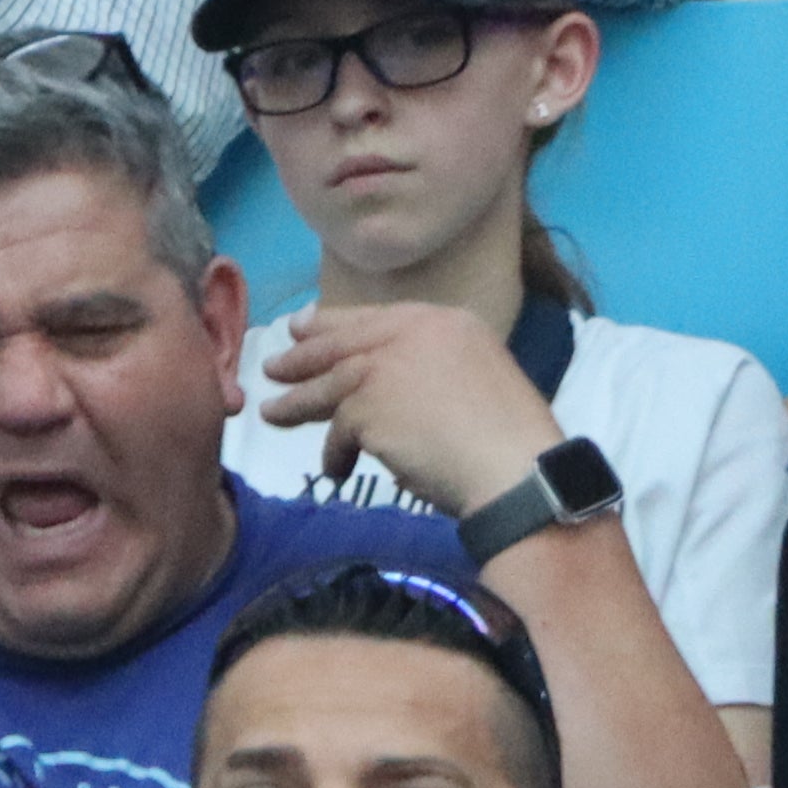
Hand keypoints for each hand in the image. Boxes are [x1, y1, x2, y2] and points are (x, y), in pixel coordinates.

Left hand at [256, 299, 565, 518]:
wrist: (515, 469)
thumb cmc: (506, 436)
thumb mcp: (474, 378)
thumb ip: (430, 368)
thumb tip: (386, 384)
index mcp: (448, 321)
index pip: (377, 317)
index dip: (337, 324)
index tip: (306, 329)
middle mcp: (414, 332)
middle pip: (343, 342)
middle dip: (304, 356)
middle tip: (275, 366)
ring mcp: (386, 366)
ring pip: (329, 384)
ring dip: (297, 403)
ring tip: (273, 414)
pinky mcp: (366, 405)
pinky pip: (339, 431)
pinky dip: (336, 453)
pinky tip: (337, 470)